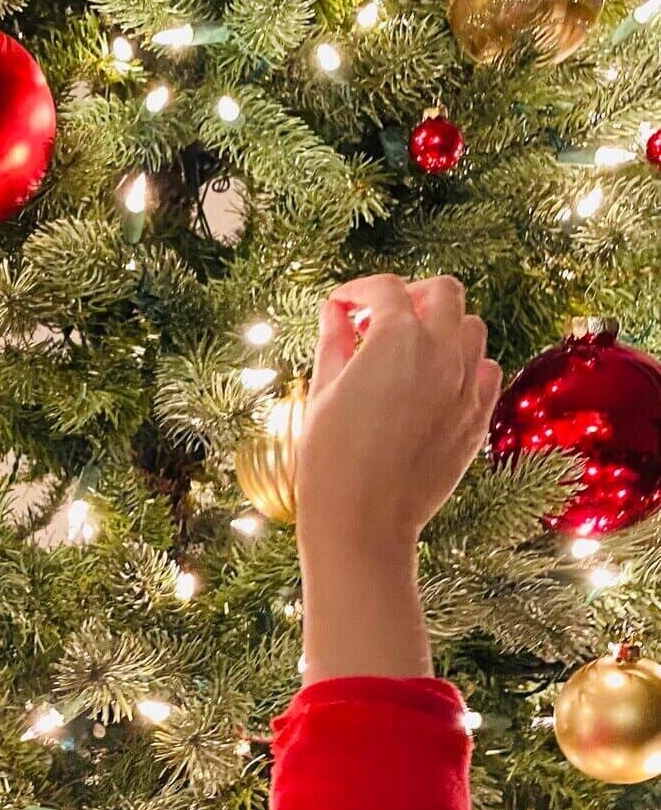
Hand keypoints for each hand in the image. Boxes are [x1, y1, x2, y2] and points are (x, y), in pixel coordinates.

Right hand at [296, 275, 501, 684]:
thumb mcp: (322, 393)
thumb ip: (334, 342)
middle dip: (411, 295)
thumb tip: (335, 313)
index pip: (384, 288)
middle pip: (444, 292)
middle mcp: (441, 352)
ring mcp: (466, 385)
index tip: (341, 307)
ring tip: (410, 352)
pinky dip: (466, 365)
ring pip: (472, 328)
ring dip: (443, 328)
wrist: (363, 522)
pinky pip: (487, 371)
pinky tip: (436, 383)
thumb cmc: (330, 459)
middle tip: (382, 319)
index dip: (357, 291)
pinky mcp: (477, 418)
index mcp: (396, 339)